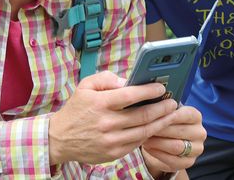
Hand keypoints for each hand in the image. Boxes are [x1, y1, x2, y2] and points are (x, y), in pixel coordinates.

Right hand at [49, 71, 178, 164]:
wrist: (61, 138)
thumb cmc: (76, 108)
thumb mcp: (85, 86)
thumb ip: (106, 79)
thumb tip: (128, 81)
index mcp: (100, 103)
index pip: (130, 95)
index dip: (148, 91)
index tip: (161, 87)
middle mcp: (107, 122)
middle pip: (142, 116)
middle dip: (161, 108)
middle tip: (172, 102)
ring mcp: (111, 140)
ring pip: (143, 132)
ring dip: (160, 123)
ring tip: (170, 115)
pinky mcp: (113, 153)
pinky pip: (136, 143)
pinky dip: (148, 134)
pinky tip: (155, 127)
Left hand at [141, 105, 205, 173]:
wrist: (163, 139)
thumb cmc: (162, 119)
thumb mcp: (164, 110)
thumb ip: (161, 107)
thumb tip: (152, 103)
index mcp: (196, 116)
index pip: (185, 114)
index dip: (168, 114)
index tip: (152, 113)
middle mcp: (200, 132)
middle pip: (179, 131)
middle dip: (159, 128)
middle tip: (143, 126)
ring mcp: (197, 149)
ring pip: (176, 146)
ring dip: (158, 142)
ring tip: (144, 136)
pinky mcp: (189, 163)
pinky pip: (173, 160)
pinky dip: (158, 153)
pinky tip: (148, 147)